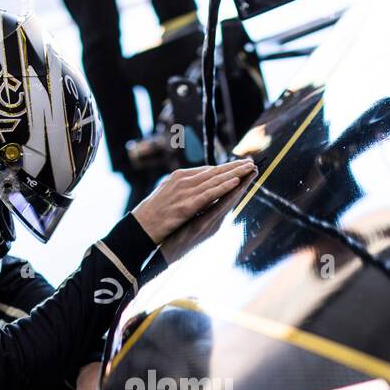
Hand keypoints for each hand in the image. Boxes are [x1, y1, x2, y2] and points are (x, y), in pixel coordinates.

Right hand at [131, 159, 256, 242]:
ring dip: (235, 173)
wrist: (138, 227)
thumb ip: (181, 188)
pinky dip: (224, 187)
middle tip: (251, 162)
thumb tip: (194, 184)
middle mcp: (183, 181)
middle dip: (234, 166)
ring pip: (215, 180)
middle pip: (214, 171)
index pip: (207, 171)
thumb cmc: (151, 214)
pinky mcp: (187, 206)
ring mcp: (185, 193)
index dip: (224, 168)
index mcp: (178, 177)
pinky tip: (236, 182)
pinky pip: (210, 194)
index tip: (238, 165)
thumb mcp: (166, 194)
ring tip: (250, 168)